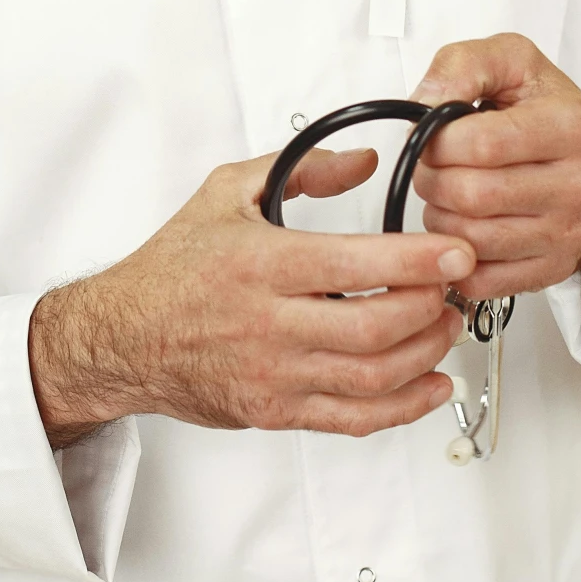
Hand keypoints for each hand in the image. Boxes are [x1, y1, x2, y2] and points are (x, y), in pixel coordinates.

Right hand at [29, 147, 475, 446]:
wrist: (123, 337)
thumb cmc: (173, 267)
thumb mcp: (226, 191)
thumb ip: (302, 168)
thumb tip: (364, 161)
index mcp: (262, 263)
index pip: (358, 265)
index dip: (419, 261)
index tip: (457, 252)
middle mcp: (270, 323)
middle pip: (376, 328)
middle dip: (431, 308)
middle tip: (454, 287)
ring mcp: (275, 374)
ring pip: (373, 377)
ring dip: (426, 354)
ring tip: (444, 326)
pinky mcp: (277, 411)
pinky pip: (354, 420)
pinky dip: (405, 408)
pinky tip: (432, 386)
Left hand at [411, 33, 580, 350]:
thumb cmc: (551, 112)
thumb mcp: (514, 61)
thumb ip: (464, 65)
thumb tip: (423, 102)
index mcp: (573, 127)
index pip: (482, 144)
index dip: (437, 141)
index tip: (433, 136)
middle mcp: (579, 185)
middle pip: (471, 197)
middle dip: (432, 180)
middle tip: (435, 167)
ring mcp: (568, 234)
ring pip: (470, 241)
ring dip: (440, 218)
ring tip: (449, 195)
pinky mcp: (552, 270)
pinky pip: (481, 281)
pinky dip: (455, 257)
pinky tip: (461, 228)